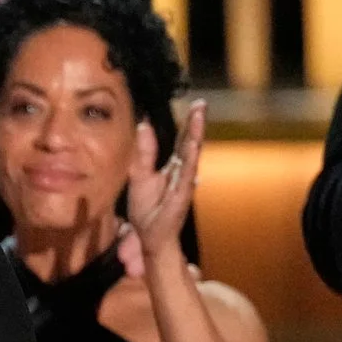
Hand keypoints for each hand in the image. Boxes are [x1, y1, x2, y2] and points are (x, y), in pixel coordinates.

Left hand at [125, 100, 205, 263]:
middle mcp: (182, 172)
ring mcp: (184, 183)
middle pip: (190, 143)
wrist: (149, 237)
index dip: (188, 123)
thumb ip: (144, 152)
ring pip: (191, 155)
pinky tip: (193, 146)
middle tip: (201, 104)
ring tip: (198, 117)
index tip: (195, 104)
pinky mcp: (181, 194)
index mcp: (173, 166)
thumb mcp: (139, 175)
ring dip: (195, 136)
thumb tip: (144, 126)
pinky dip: (190, 160)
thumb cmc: (147, 209)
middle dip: (196, 123)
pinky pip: (186, 174)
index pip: (182, 140)